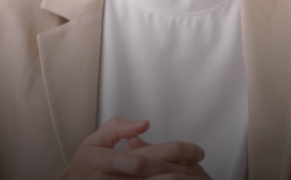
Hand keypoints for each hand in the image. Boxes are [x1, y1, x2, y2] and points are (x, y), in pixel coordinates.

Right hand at [55, 117, 206, 178]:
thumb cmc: (81, 169)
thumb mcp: (94, 143)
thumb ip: (118, 128)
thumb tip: (145, 124)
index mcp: (124, 160)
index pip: (164, 153)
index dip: (187, 151)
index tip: (199, 153)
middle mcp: (130, 177)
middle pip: (169, 172)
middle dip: (190, 170)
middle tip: (201, 166)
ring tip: (193, 176)